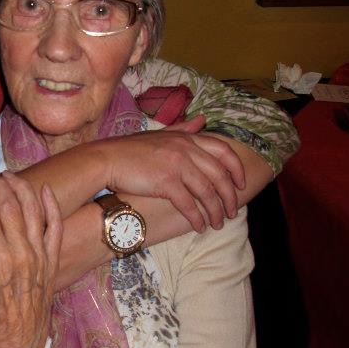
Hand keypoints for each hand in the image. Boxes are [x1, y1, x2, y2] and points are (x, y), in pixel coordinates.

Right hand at [0, 172, 61, 347]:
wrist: (21, 340)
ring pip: (32, 211)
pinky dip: (51, 206)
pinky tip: (45, 190)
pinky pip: (55, 226)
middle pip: (9, 208)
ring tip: (10, 176)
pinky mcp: (52, 259)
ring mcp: (39, 255)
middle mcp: (20, 253)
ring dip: (21, 189)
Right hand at [105, 116, 244, 231]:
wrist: (107, 159)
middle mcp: (186, 150)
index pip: (223, 151)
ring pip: (207, 192)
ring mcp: (177, 166)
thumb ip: (183, 129)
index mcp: (187, 138)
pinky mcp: (166, 182)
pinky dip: (197, 218)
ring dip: (215, 211)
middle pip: (219, 175)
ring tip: (217, 224)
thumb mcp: (159, 134)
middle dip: (229, 197)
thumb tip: (202, 120)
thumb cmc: (130, 149)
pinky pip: (189, 204)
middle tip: (231, 212)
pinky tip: (199, 226)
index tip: (241, 184)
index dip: (237, 169)